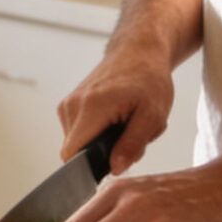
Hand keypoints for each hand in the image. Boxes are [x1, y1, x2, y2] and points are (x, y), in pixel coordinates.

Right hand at [55, 49, 177, 175]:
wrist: (138, 52)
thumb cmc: (148, 79)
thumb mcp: (153, 115)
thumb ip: (132, 144)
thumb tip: (114, 168)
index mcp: (91, 108)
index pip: (72, 155)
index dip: (88, 168)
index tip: (110, 164)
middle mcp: (72, 105)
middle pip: (77, 152)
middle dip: (103, 154)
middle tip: (129, 136)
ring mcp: (68, 104)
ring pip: (78, 144)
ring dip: (101, 143)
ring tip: (123, 125)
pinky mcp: (69, 104)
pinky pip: (78, 133)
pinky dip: (96, 133)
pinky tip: (114, 119)